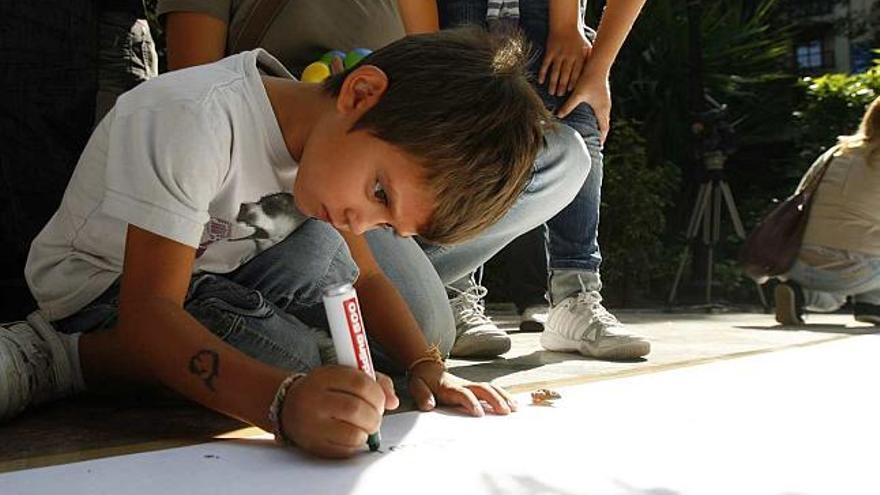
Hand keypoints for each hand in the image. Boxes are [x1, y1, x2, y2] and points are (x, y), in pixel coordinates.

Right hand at [282, 365, 398, 457]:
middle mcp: (314, 399)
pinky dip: (356, 444)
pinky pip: (345, 450)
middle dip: (375, 416)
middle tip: (375, 417)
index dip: (378, 394)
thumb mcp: (345, 376)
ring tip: (365, 427)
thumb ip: (374, 382)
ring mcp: (311, 425)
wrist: (288, 406)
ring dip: (367, 432)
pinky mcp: (314, 446)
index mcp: (323, 377)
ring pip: (353, 433)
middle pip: (357, 409)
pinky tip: (352, 435)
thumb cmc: (325, 390)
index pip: (360, 383)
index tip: (381, 400)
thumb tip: (394, 401)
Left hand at [407, 362, 517, 416]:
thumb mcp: (416, 386)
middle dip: (495, 399)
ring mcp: (471, 384)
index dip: (471, 402)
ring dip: (503, 396)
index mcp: (449, 387)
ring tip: (515, 408)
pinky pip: (492, 389)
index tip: (479, 414)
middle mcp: (464, 384)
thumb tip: (429, 406)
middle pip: (483, 389)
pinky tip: (514, 404)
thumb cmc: (423, 379)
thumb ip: (422, 395)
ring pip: (490, 387)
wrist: (427, 367)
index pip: (463, 394)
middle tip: (505, 412)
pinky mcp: (475, 387)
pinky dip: (504, 395)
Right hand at [539, 28, 591, 96]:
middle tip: (559, 95)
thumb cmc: (578, 38)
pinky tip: (541, 81)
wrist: (566, 24)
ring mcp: (558, 54)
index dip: (573, 83)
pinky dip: (543, 73)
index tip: (570, 92)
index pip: (576, 73)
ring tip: (551, 92)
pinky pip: (545, 64)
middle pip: (565, 74)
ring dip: (553, 83)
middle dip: (562, 86)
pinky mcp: (550, 51)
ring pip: (555, 71)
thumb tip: (593, 73)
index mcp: (579, 56)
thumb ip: (588, 60)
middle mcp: (569, 56)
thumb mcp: (587, 47)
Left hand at [558, 66, 610, 143]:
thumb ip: (568, 106)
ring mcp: (606, 101)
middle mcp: (605, 106)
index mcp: (601, 109)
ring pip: (604, 118)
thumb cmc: (588, 79)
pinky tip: (594, 118)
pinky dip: (600, 118)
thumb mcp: (577, 95)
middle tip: (597, 143)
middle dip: (601, 134)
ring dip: (601, 126)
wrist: (598, 65)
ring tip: (596, 133)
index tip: (598, 146)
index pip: (603, 128)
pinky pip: (603, 111)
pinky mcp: (603, 96)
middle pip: (605, 124)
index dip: (601, 137)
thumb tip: (559, 115)